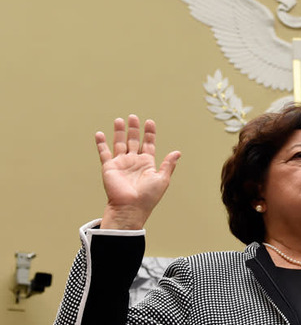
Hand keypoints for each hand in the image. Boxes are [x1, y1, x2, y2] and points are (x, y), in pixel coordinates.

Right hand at [96, 115, 179, 229]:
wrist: (130, 208)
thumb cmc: (148, 197)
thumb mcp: (162, 179)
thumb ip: (168, 164)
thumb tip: (177, 152)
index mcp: (147, 164)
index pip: (148, 144)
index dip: (149, 133)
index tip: (149, 122)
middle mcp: (134, 162)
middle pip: (134, 141)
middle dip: (134, 129)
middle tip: (133, 117)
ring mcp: (121, 163)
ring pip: (120, 143)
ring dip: (119, 132)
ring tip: (119, 120)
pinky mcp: (109, 167)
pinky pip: (104, 153)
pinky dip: (101, 143)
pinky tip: (100, 134)